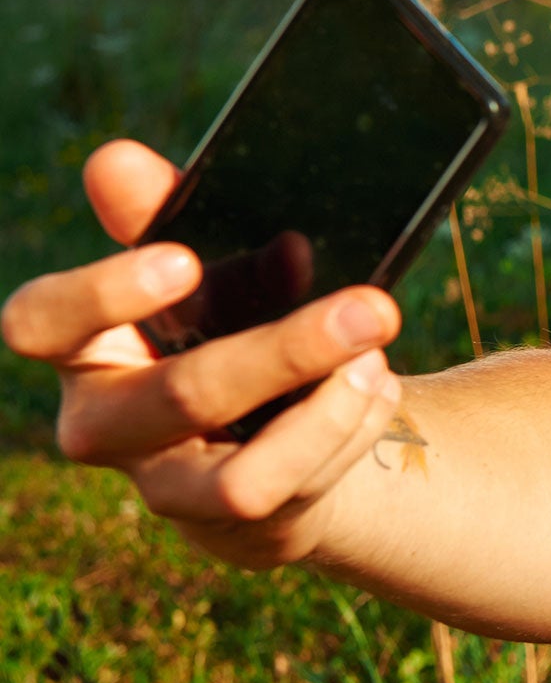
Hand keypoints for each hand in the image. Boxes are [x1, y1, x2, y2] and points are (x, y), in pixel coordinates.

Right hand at [0, 139, 404, 568]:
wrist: (269, 426)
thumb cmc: (223, 320)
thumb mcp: (205, 267)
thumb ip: (163, 213)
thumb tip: (113, 161)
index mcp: (82, 346)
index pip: (40, 323)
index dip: (102, 295)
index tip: (183, 258)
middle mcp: (105, 425)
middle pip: (181, 396)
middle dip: (288, 350)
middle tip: (372, 307)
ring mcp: (165, 485)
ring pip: (242, 476)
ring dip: (331, 410)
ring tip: (377, 357)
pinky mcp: (230, 521)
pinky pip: (292, 491)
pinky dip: (349, 433)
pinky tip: (376, 388)